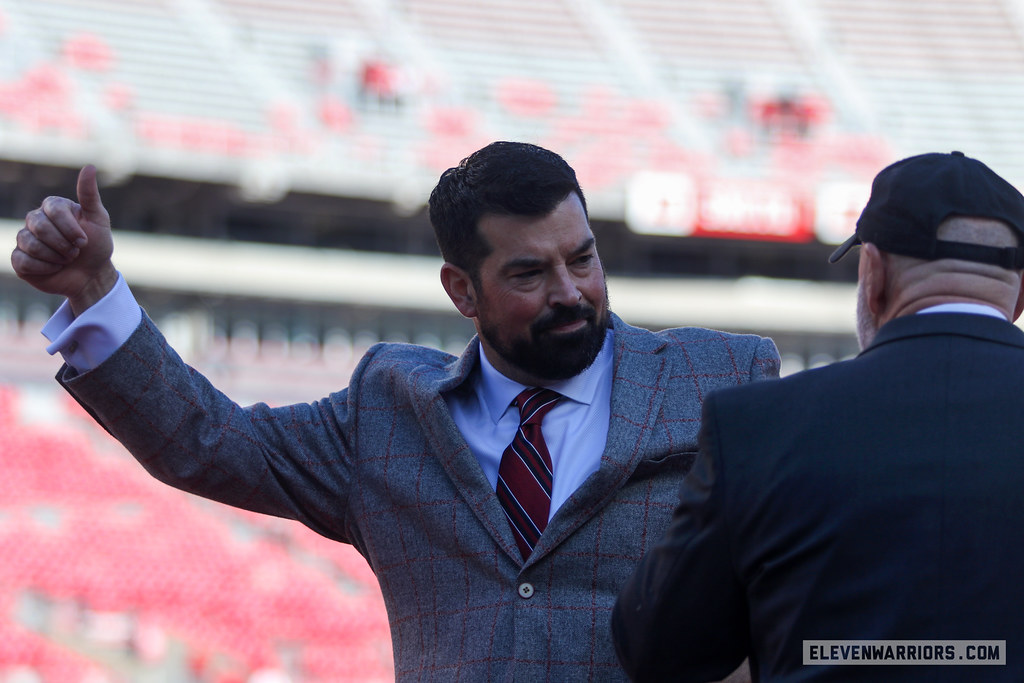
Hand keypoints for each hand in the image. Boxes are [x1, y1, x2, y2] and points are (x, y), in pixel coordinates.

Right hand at [12, 164, 116, 314]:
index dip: (70, 228)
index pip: (52, 209)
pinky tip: (54, 268)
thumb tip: (89, 166)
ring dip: (55, 257)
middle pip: (39, 226)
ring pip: (30, 244)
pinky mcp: (20, 259)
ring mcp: (25, 238)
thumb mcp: (99, 220)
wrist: (92, 275)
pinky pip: (23, 260)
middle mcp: (35, 219)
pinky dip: (44, 268)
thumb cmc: (96, 246)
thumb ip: (90, 195)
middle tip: (75, 252)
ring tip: (66, 260)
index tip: (84, 240)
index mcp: (53, 207)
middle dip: (63, 244)